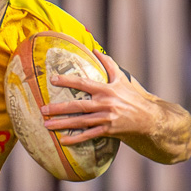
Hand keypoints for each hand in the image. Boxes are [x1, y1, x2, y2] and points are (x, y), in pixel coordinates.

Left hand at [41, 50, 190, 163]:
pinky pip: (89, 135)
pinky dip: (76, 139)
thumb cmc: (132, 97)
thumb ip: (108, 64)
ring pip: (80, 122)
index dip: (67, 80)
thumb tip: (95, 49)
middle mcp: (105, 103)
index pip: (83, 83)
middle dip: (58, 108)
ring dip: (62, 124)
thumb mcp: (121, 79)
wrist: (148, 118)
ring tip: (46, 125)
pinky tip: (63, 141)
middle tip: (42, 109)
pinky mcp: (108, 131)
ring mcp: (106, 118)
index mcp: (106, 89)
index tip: (52, 80)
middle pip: (77, 105)